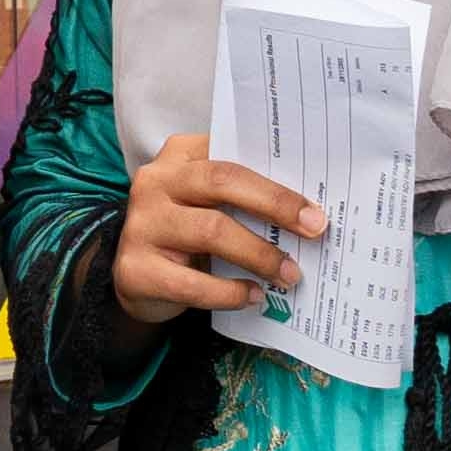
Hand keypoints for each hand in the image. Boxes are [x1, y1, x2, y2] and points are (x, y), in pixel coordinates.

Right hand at [116, 136, 324, 328]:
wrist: (137, 278)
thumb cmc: (187, 233)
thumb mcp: (208, 204)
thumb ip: (242, 198)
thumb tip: (305, 215)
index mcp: (179, 157)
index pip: (231, 154)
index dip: (276, 179)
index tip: (315, 204)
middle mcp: (155, 183)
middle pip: (221, 182)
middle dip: (275, 205)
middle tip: (315, 229)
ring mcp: (141, 226)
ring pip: (211, 231)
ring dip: (259, 255)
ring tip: (289, 274)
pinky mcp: (135, 270)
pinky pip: (192, 283)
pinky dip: (229, 292)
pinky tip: (253, 296)